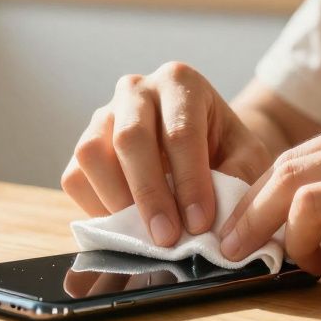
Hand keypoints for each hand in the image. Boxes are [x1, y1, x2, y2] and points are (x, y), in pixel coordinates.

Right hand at [61, 62, 270, 246]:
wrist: (200, 138)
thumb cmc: (223, 146)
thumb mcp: (246, 155)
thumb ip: (237, 181)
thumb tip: (219, 224)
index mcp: (180, 82)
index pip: (180, 133)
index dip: (190, 183)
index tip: (200, 224)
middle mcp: (135, 90)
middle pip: (131, 138)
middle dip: (150, 195)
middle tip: (167, 238)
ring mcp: (103, 114)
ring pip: (92, 152)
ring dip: (117, 200)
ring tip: (144, 234)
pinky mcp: (84, 145)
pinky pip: (75, 177)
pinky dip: (95, 207)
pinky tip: (125, 226)